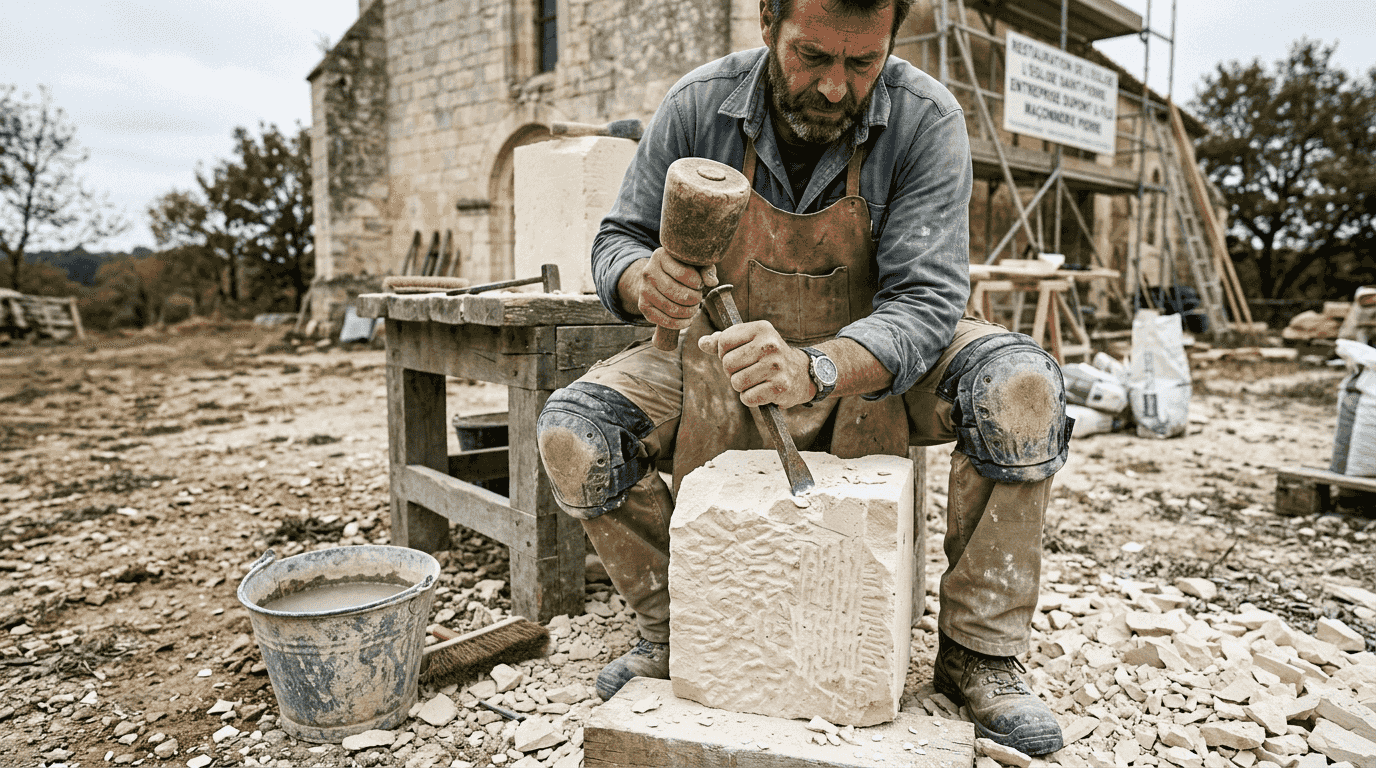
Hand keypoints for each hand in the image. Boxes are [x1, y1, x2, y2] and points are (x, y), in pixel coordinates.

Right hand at [620, 248, 716, 328]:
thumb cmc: (683, 269)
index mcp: (661, 256)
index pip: (683, 273)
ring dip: (688, 312)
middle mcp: (648, 272)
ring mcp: (643, 290)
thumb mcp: (695, 264)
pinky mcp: (643, 306)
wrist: (661, 278)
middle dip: (694, 299)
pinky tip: (687, 320)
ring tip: (694, 308)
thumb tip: (712, 282)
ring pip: (671, 308)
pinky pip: (662, 320)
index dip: (697, 283)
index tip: (700, 285)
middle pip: (676, 292)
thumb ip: (706, 269)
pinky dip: (679, 323)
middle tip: (698, 298)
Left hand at [698, 321, 814, 408]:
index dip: (723, 353)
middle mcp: (770, 345)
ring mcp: (776, 366)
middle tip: (749, 370)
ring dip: (742, 386)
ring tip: (756, 380)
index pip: (723, 341)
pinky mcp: (780, 387)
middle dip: (732, 372)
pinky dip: (750, 399)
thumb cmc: (768, 356)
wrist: (801, 373)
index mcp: (761, 328)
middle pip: (728, 364)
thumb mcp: (750, 341)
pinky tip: (762, 391)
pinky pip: (747, 398)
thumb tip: (702, 343)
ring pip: (736, 382)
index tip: (737, 356)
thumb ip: (724, 341)